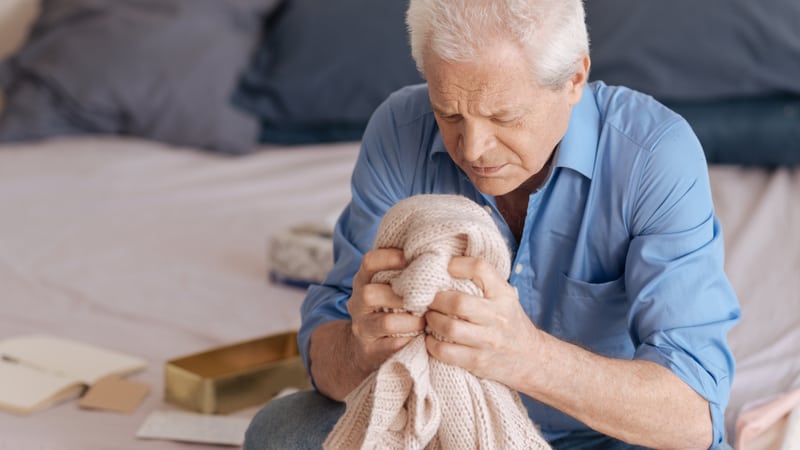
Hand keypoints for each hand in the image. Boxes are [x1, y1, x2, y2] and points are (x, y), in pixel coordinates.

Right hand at [347, 248, 425, 374]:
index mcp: (364, 281)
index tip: (411, 258)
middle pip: (369, 293)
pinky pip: (392, 346)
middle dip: (401, 295)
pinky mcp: (370, 351)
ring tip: (426, 321)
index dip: (389, 257)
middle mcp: (358, 303)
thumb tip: (440, 248)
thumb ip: (405, 271)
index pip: (369, 262)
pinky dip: (410, 341)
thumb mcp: (390, 286)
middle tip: (424, 298)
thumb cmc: (390, 309)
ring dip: (411, 321)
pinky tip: (422, 338)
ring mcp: (362, 328)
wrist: (368, 347)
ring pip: (385, 322)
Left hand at [424, 256, 541, 388]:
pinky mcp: (477, 361)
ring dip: (431, 321)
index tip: (445, 269)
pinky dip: (432, 344)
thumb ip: (481, 280)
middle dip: (435, 299)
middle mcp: (497, 316)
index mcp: (503, 294)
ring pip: (449, 327)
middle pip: (458, 302)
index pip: (480, 268)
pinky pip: (445, 351)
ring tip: (429, 318)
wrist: (531, 357)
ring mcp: (488, 341)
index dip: (457, 264)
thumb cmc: (508, 320)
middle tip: (427, 299)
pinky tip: (432, 338)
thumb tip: (446, 264)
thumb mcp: (503, 295)